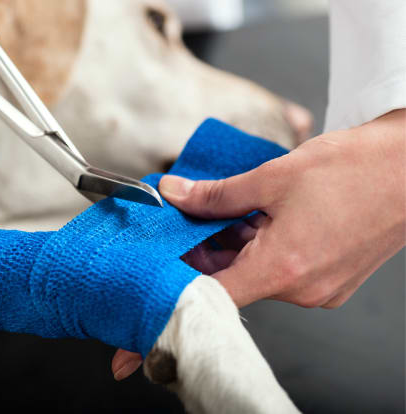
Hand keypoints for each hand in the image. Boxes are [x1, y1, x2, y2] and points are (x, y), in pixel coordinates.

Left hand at [110, 110, 405, 379]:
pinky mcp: (329, 280)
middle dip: (206, 251)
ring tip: (239, 208)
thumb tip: (175, 195)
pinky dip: (261, 249)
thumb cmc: (356, 168)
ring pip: (254, 274)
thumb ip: (216, 194)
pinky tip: (262, 218)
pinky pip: (279, 271)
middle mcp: (301, 290)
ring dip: (236, 246)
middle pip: (229, 282)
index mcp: (282, 269)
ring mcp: (318, 289)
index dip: (167, 310)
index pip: (206, 301)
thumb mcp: (274, 176)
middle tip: (194, 217)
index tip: (140, 328)